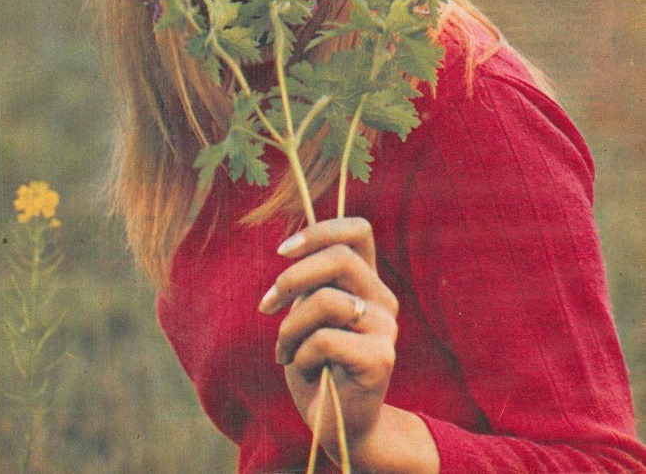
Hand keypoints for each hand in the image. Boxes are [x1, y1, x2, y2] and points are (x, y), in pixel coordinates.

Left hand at [259, 217, 398, 463]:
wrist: (336, 423)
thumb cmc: (314, 364)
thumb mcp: (305, 314)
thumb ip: (308, 282)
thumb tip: (289, 249)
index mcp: (365, 280)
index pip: (357, 230)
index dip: (319, 231)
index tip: (282, 251)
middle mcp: (381, 297)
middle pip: (340, 257)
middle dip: (292, 277)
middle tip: (267, 306)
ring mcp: (386, 327)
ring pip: (326, 300)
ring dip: (290, 327)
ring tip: (284, 351)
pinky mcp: (380, 358)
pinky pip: (325, 340)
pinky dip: (301, 355)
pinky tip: (306, 370)